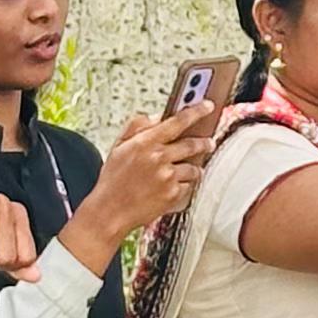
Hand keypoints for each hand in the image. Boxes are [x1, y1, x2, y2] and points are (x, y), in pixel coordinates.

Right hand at [77, 105, 222, 250]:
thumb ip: (137, 127)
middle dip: (204, 143)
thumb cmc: (113, 181)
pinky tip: (170, 187)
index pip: (178, 121)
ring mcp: (167, 177)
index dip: (196, 111)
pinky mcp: (173, 195)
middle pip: (193, 144)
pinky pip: (189, 186)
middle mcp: (158, 158)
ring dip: (192, 168)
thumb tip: (158, 117)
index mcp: (145, 143)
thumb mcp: (119, 147)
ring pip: (194, 167)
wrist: (109, 212)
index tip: (208, 106)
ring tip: (182, 171)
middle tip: (207, 142)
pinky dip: (184, 185)